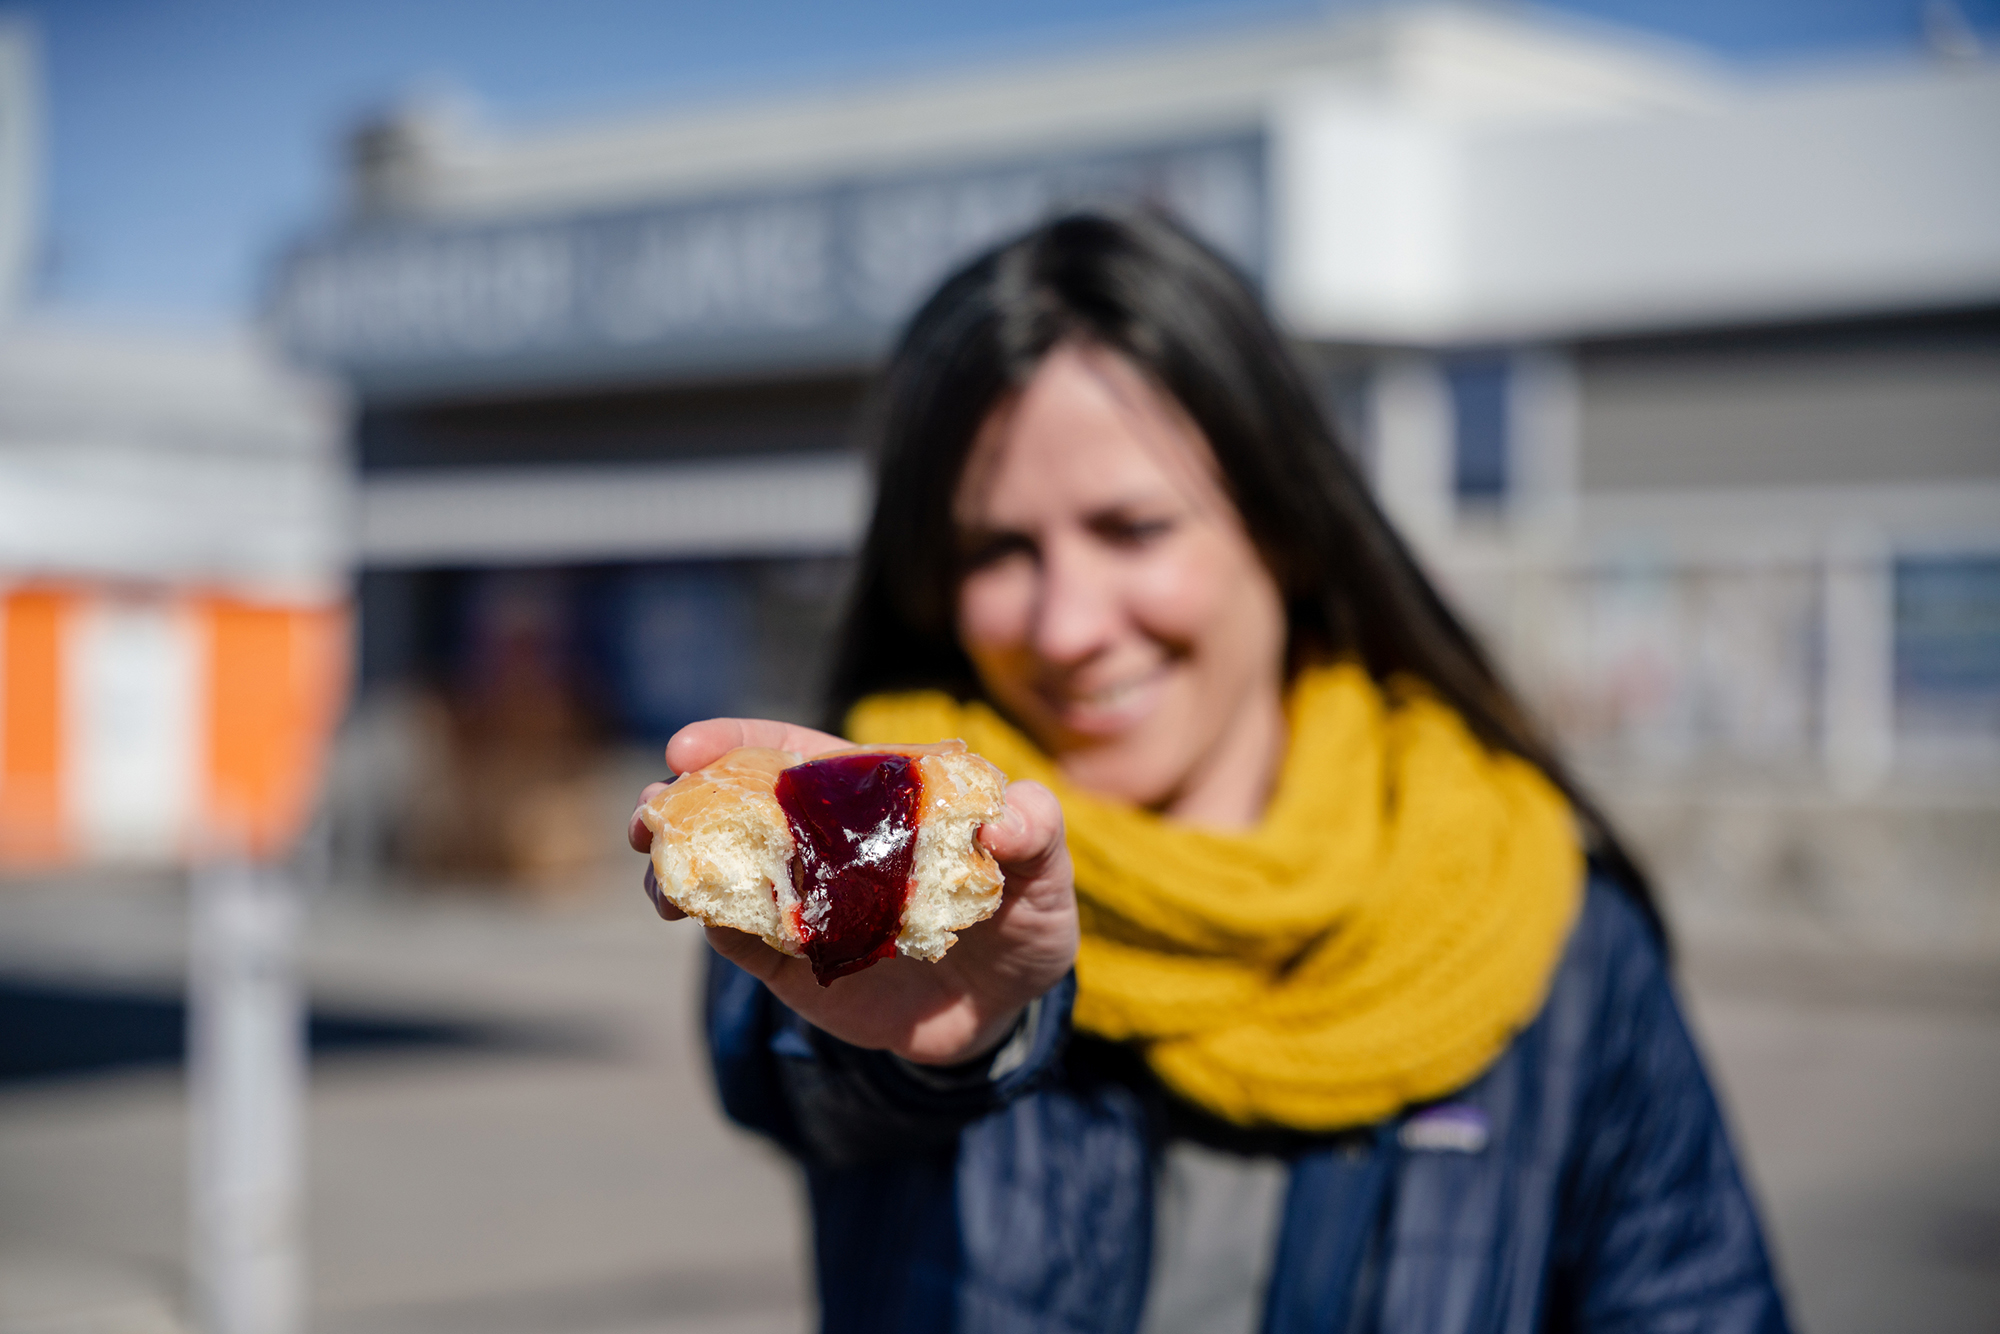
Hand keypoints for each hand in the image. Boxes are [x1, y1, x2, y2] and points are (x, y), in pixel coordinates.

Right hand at [627, 718, 1078, 1065]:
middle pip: (733, 806)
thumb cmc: (1026, 913)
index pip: (791, 755)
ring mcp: (800, 898)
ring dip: (678, 864)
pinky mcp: (790, 962)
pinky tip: (691, 915)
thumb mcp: (1046, 867)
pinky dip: (708, 922)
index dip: (735, 742)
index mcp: (868, 793)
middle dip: (680, 801)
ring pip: (719, 869)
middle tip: (649, 812)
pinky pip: (736, 937)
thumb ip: (1034, 829)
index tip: (686, 746)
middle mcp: (821, 839)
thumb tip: (1004, 825)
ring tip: (656, 874)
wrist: (1006, 1007)